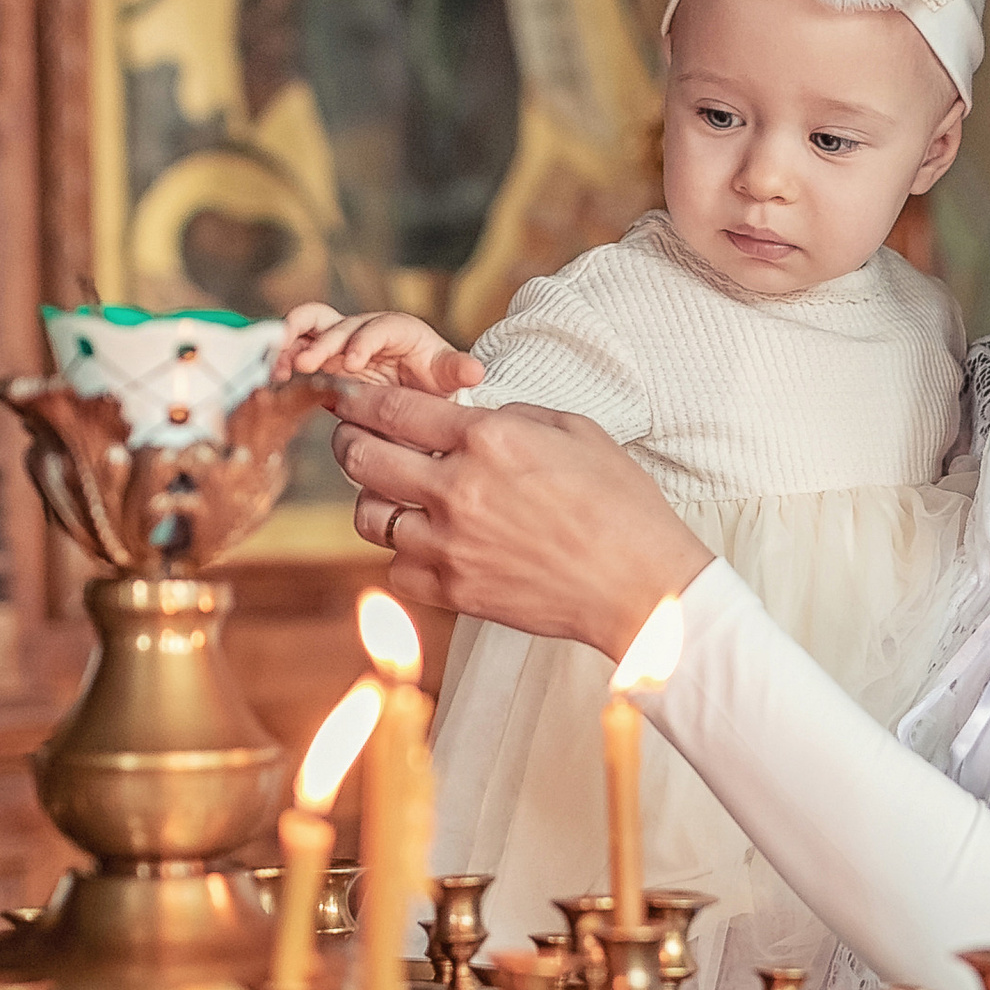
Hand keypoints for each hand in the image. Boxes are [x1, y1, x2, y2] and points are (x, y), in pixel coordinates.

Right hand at [274, 304, 485, 397]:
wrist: (416, 391)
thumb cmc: (431, 379)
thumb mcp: (445, 376)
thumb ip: (455, 371)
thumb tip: (475, 371)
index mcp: (397, 329)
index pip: (378, 327)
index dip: (363, 341)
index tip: (353, 362)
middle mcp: (365, 329)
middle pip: (339, 324)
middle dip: (322, 343)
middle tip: (307, 363)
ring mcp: (340, 340)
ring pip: (310, 328)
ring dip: (293, 344)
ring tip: (280, 367)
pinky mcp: (321, 357)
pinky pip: (297, 348)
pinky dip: (284, 358)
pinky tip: (274, 377)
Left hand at [329, 378, 711, 656]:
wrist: (641, 587)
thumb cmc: (621, 506)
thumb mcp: (576, 431)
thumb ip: (513, 414)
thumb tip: (471, 414)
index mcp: (490, 438)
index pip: (394, 408)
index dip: (359, 399)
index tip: (347, 398)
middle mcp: (458, 489)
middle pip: (361, 457)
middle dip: (351, 442)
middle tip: (357, 441)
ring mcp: (450, 545)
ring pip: (368, 516)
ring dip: (376, 501)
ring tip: (399, 497)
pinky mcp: (453, 591)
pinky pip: (396, 568)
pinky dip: (405, 555)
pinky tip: (432, 545)